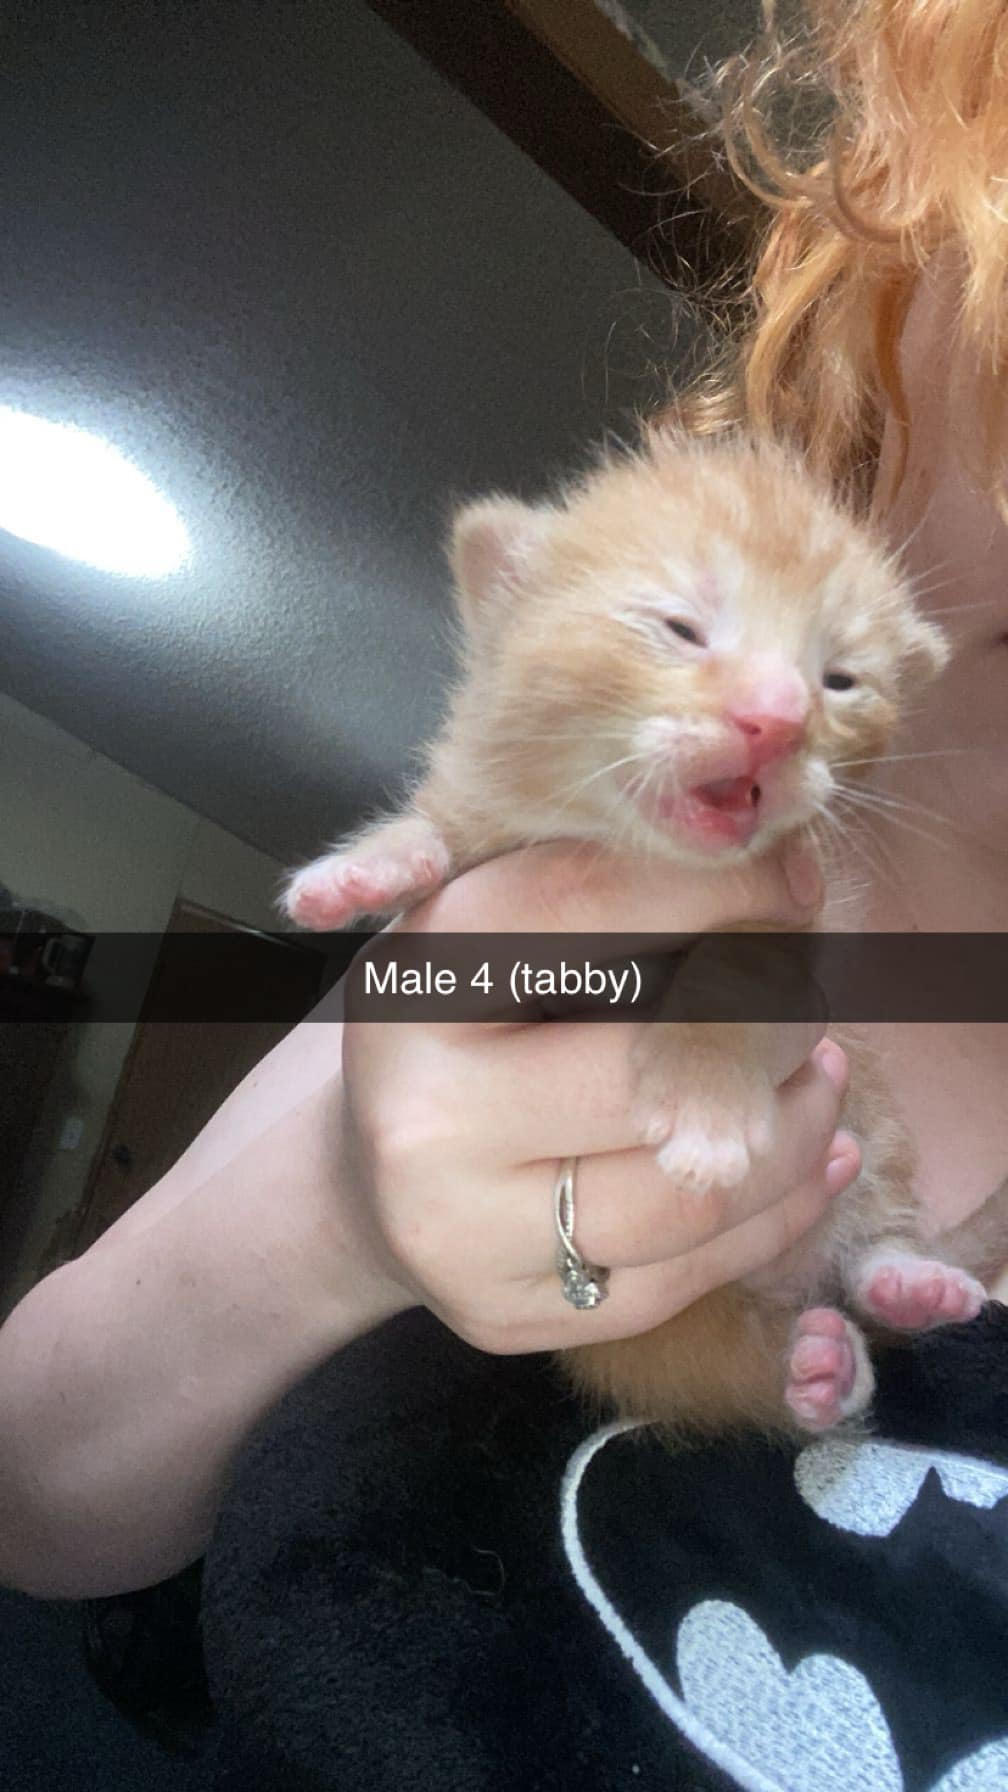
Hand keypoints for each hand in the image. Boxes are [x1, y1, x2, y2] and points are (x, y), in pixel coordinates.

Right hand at [340, 840, 858, 1352]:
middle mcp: (426, 1115)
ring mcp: (466, 1233)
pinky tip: (812, 1155)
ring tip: (819, 1074)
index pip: (587, 908)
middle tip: (810, 993)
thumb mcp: (484, 931)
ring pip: (691, 1189)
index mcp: (416, 984)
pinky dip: (781, 1210)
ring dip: (794, 1126)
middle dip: (772, 1020)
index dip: (716, 890)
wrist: (362, 1181)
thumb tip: (785, 872)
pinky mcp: (513, 1318)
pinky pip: (689, 1272)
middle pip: (653, 1065)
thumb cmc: (455, 1028)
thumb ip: (599, 886)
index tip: (791, 883)